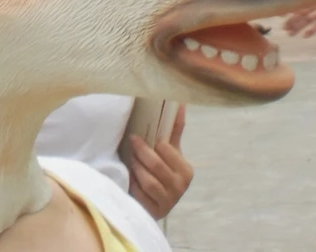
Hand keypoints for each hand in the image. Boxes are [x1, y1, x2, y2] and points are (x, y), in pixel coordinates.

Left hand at [128, 105, 193, 219]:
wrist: (154, 200)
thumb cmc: (160, 169)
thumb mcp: (168, 150)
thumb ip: (174, 129)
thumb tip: (179, 103)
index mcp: (186, 170)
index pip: (166, 149)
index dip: (151, 143)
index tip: (136, 136)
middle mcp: (180, 188)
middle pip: (156, 165)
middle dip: (140, 153)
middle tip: (130, 143)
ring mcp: (169, 203)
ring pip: (148, 182)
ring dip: (135, 168)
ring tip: (129, 160)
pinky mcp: (155, 213)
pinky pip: (140, 197)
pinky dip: (133, 186)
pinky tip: (129, 179)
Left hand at [284, 0, 315, 36]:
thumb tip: (295, 3)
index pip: (297, 4)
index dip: (287, 9)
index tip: (277, 15)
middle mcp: (315, 3)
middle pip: (300, 13)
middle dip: (290, 21)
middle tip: (282, 27)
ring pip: (308, 19)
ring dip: (298, 27)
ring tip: (289, 33)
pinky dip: (312, 30)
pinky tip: (305, 36)